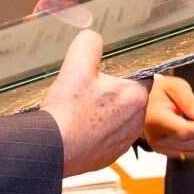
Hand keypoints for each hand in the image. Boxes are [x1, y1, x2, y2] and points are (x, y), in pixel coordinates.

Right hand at [39, 29, 147, 175]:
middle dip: (113, 90)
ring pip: (120, 117)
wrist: (51, 150)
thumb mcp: (76, 65)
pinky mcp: (110, 155)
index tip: (109, 70)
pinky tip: (79, 125)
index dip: (125, 68)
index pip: (143, 74)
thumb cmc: (66, 113)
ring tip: (82, 108)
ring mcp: (124, 141)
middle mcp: (136, 122)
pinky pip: (109, 136)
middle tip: (90, 88)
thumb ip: (89, 44)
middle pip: (130, 96)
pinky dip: (97, 130)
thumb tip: (93, 37)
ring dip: (106, 111)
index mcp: (136, 97)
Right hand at [141, 74, 193, 159]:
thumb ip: (188, 100)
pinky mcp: (166, 151)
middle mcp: (156, 137)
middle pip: (190, 144)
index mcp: (156, 119)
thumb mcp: (174, 86)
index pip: (183, 130)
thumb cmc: (160, 92)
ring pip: (191, 153)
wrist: (144, 102)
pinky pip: (189, 154)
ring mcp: (160, 146)